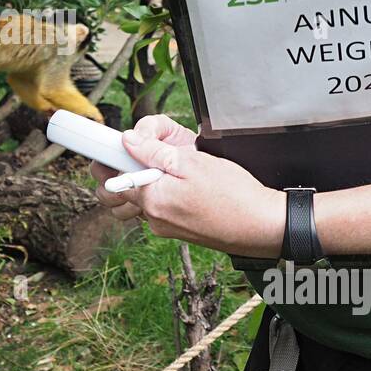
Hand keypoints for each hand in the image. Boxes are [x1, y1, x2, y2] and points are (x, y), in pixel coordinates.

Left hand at [91, 115, 283, 256]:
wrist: (262, 226)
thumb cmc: (234, 194)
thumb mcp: (193, 163)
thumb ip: (154, 152)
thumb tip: (127, 140)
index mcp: (152, 199)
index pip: (110, 179)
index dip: (108, 156)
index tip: (112, 144)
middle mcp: (153, 217)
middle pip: (116, 193)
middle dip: (119, 170)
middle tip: (138, 152)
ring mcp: (163, 226)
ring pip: (135, 200)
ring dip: (140, 182)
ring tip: (162, 166)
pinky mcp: (175, 229)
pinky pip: (155, 208)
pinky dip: (158, 192)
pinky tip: (179, 182)